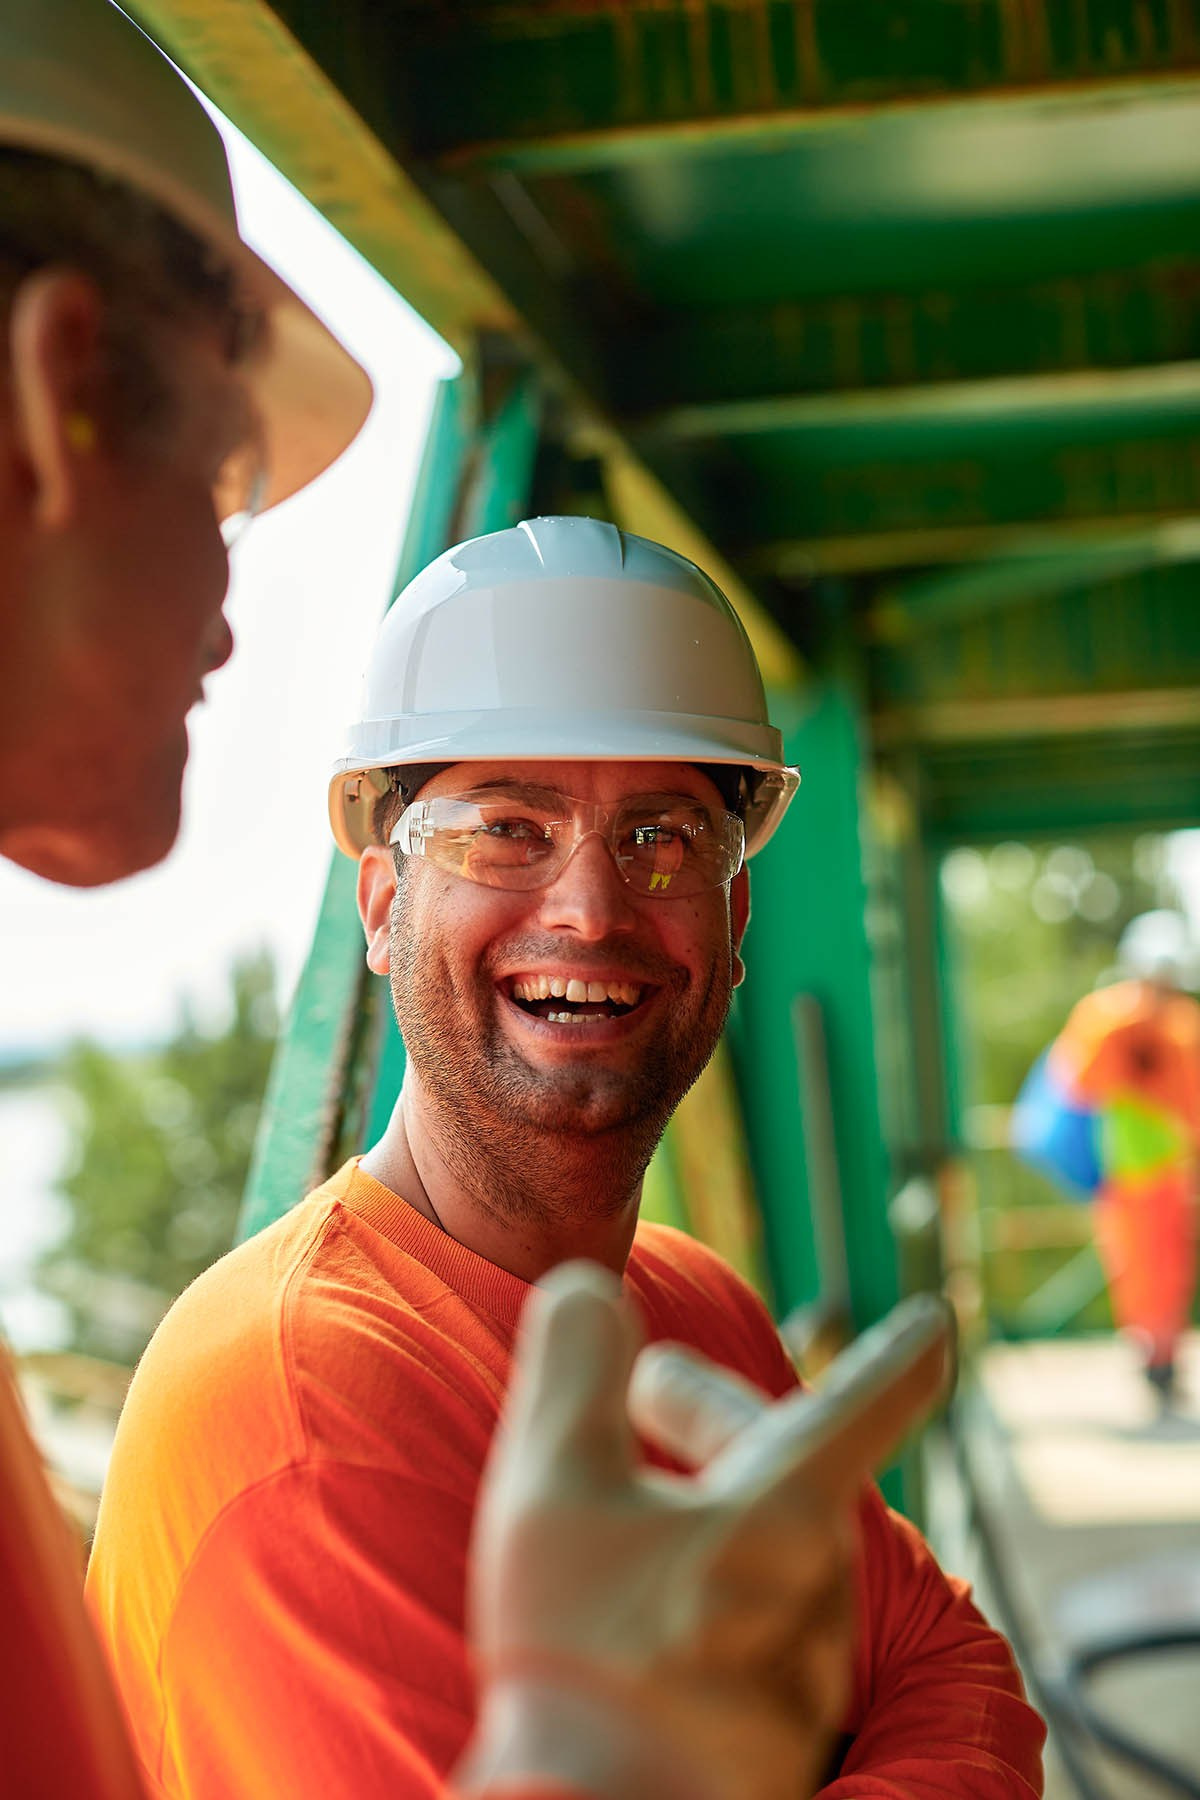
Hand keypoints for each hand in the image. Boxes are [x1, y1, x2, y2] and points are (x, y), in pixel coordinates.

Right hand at [455, 1264, 950, 1799]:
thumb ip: (574, 1369)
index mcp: (787, 1507)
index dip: (900, 1349)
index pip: (867, 1399)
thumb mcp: (551, 1487)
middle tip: (640, 1398)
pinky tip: (648, 1607)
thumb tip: (593, 1288)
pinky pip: (759, 1620)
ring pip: (771, 1544)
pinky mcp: (782, 1730)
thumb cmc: (581, 1658)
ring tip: (633, 1509)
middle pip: (786, 1462)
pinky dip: (711, 1580)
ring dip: (710, 1503)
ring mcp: (807, 1665)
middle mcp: (821, 1582)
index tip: (938, 1318)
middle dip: (710, 1413)